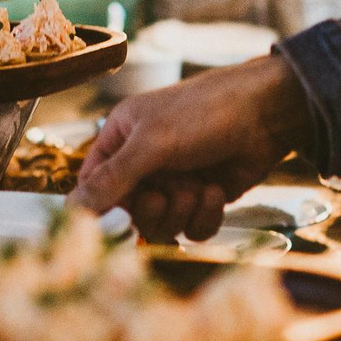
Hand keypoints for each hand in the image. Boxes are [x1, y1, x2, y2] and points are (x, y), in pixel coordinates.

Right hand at [73, 56, 315, 240]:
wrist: (268, 113)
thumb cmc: (206, 112)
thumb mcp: (152, 142)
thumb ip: (113, 178)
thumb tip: (72, 209)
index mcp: (121, 139)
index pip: (93, 186)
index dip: (100, 208)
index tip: (113, 223)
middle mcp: (144, 163)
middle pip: (127, 214)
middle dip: (150, 209)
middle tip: (164, 195)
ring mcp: (174, 183)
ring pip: (161, 225)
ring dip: (181, 210)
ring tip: (198, 185)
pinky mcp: (203, 199)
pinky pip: (191, 228)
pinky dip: (205, 214)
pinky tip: (216, 190)